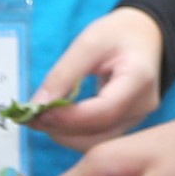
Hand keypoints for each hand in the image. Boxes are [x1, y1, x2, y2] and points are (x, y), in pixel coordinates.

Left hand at [23, 7, 165, 148]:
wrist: (145, 36)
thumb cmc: (118, 33)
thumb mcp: (89, 42)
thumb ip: (63, 74)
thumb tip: (36, 106)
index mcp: (139, 80)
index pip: (104, 111)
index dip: (68, 117)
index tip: (37, 112)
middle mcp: (143, 106)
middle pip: (100, 133)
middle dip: (61, 129)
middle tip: (29, 118)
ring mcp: (138, 118)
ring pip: (98, 141)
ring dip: (65, 135)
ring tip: (39, 119)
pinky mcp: (127, 124)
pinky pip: (99, 137)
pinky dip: (74, 133)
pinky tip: (56, 121)